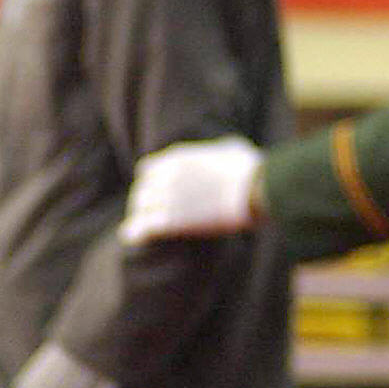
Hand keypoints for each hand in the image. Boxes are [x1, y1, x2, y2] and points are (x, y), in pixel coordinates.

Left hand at [120, 136, 263, 245]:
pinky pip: (140, 228)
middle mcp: (166, 176)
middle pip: (141, 191)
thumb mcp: (232, 148)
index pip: (147, 170)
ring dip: (141, 218)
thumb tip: (222, 155)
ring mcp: (165, 198)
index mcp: (177, 158)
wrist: (253, 189)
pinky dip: (135, 233)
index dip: (151, 182)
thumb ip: (217, 151)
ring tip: (146, 230)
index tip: (159, 193)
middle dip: (145, 203)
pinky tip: (136, 239)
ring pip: (138, 209)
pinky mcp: (169, 220)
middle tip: (153, 216)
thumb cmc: (250, 169)